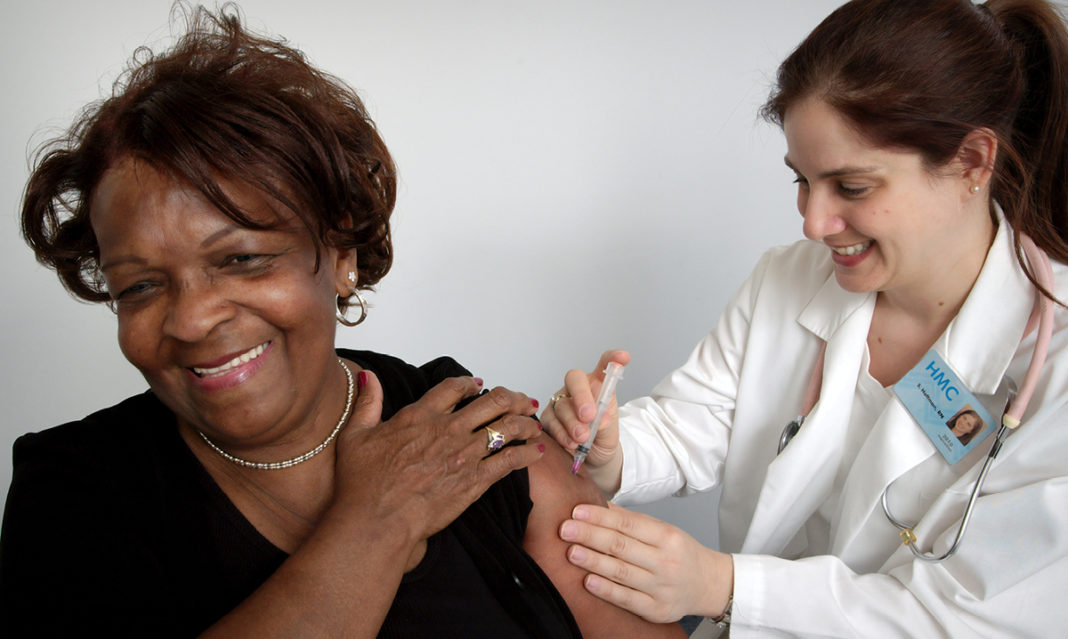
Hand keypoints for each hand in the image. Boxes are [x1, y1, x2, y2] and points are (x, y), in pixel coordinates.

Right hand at [331, 371, 545, 544]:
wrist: (378, 519)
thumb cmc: (362, 483)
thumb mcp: (356, 435)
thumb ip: (367, 403)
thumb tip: (369, 377)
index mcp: (420, 415)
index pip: (454, 388)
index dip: (470, 383)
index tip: (478, 385)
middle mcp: (448, 429)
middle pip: (492, 402)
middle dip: (512, 399)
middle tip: (522, 402)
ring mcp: (465, 454)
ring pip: (506, 428)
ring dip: (525, 423)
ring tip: (534, 425)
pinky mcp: (476, 480)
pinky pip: (510, 460)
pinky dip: (527, 454)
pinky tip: (536, 452)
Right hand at [540, 349, 629, 466]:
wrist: (593, 459)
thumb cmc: (602, 438)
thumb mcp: (610, 432)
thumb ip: (605, 423)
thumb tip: (599, 420)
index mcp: (597, 386)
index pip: (604, 366)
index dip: (612, 359)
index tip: (623, 357)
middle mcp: (577, 389)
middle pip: (574, 379)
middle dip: (581, 396)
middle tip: (589, 416)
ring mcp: (560, 401)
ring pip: (562, 404)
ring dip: (573, 423)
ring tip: (583, 438)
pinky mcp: (548, 417)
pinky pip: (551, 421)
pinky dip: (562, 434)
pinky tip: (571, 443)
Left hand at [559, 503, 732, 623]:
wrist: (709, 584)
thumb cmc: (679, 553)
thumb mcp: (662, 530)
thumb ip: (630, 520)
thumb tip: (596, 504)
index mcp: (666, 536)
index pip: (628, 524)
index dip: (600, 517)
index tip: (577, 511)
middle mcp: (665, 561)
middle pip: (622, 546)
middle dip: (590, 536)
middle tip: (565, 529)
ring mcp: (661, 587)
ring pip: (622, 572)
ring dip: (593, 561)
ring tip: (571, 552)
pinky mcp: (657, 609)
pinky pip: (627, 599)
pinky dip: (606, 590)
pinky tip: (588, 581)